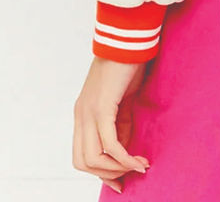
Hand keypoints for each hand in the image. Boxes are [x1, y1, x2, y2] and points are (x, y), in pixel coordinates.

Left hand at [73, 56, 151, 193]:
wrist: (127, 40)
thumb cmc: (126, 65)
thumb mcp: (121, 100)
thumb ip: (119, 123)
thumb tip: (124, 147)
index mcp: (83, 113)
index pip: (82, 154)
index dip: (100, 171)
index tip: (121, 179)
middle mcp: (81, 115)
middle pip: (82, 161)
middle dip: (107, 174)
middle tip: (129, 175)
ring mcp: (88, 112)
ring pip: (92, 158)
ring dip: (116, 168)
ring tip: (137, 166)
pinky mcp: (102, 108)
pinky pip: (110, 143)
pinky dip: (124, 157)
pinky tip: (138, 160)